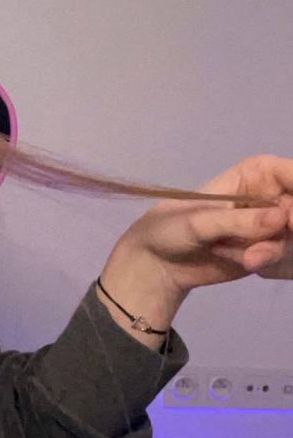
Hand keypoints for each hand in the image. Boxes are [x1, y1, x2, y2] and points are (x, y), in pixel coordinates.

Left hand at [121, 154, 292, 293]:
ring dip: (273, 247)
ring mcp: (269, 227)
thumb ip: (239, 221)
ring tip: (248, 257)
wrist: (158, 264)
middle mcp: (267, 198)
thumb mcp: (200, 221)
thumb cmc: (171, 227)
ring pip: (292, 235)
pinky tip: (243, 261)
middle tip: (286, 231)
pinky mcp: (266, 252)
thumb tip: (280, 218)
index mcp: (252, 175)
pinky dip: (266, 260)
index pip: (288, 173)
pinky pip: (281, 256)